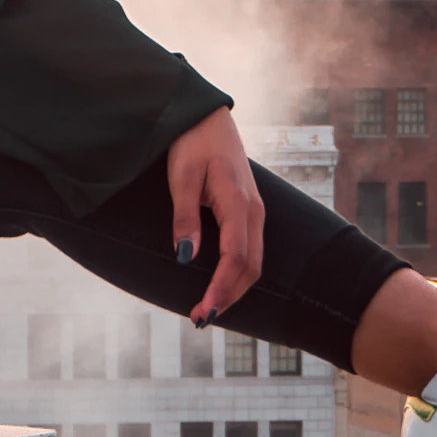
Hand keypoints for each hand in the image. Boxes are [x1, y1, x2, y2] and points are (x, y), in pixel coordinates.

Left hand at [169, 107, 265, 325]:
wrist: (208, 117)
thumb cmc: (192, 143)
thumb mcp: (181, 177)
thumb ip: (185, 217)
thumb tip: (187, 259)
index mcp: (238, 203)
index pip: (236, 258)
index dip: (221, 289)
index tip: (203, 312)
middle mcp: (254, 212)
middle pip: (251, 267)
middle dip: (228, 296)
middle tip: (199, 318)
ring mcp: (255, 212)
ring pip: (254, 262)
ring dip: (234, 288)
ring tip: (209, 307)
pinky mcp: (249, 211)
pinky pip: (250, 250)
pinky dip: (237, 274)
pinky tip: (220, 283)